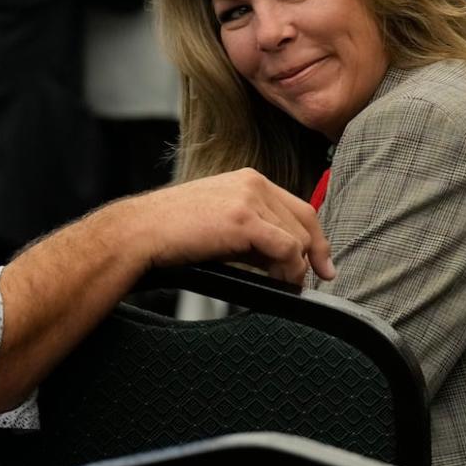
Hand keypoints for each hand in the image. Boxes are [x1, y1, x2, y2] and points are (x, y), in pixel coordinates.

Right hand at [128, 168, 334, 284]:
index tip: (323, 267)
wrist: (141, 231)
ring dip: (296, 267)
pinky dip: (289, 269)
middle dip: (310, 258)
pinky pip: (287, 247)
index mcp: (249, 180)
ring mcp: (249, 198)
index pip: (299, 208)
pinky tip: (278, 282)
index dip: (318, 240)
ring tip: (281, 285)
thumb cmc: (173, 232)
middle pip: (305, 223)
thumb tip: (285, 258)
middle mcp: (253, 183)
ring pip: (299, 237)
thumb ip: (256, 234)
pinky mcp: (244, 219)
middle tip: (300, 284)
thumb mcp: (222, 226)